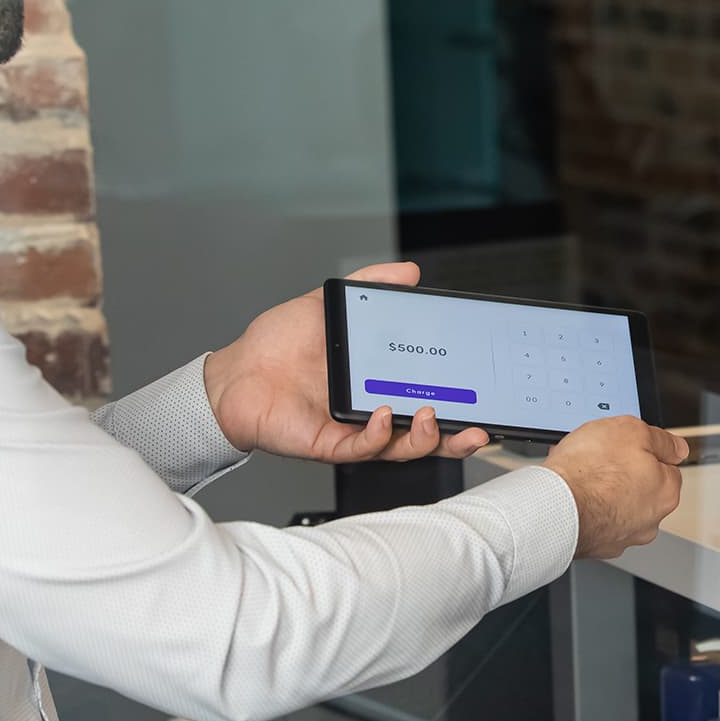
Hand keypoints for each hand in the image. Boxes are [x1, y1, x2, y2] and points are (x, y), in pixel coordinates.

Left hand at [202, 262, 490, 463]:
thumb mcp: (328, 304)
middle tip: (479, 426)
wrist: (235, 373)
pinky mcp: (331, 443)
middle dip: (459, 436)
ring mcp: (354, 430)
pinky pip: (363, 447)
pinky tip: (382, 414)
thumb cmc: (277, 345)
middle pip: (427, 433)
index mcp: (380, 381)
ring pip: (402, 446)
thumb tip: (408, 273)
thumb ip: (371, 287)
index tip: (484, 393)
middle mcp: (373, 410)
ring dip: (425, 437)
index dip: (461, 402)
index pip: (431, 394)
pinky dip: (378, 434)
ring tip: (431, 416)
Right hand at [543, 416, 687, 558]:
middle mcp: (649, 521)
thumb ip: (661, 440)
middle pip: (641, 488)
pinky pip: (594, 519)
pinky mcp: (595, 546)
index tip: (629, 446)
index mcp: (666, 493)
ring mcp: (621, 537)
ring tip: (579, 474)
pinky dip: (586, 508)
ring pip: (615, 505)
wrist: (551, 506)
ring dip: (602, 491)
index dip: (645, 451)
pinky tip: (572, 493)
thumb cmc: (590, 471)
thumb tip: (677, 448)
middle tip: (600, 457)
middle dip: (623, 472)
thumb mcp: (632, 431)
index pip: (668, 467)